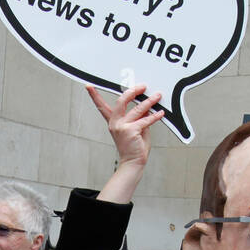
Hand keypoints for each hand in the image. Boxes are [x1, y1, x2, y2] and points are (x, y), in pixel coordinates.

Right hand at [88, 84, 164, 204]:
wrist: (133, 162)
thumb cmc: (134, 147)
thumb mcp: (135, 128)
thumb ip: (139, 117)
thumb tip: (146, 105)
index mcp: (113, 122)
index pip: (102, 106)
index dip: (94, 96)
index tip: (89, 86)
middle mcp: (115, 123)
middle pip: (122, 101)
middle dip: (133, 91)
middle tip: (142, 87)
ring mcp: (122, 127)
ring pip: (137, 109)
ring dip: (149, 102)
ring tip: (157, 97)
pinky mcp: (131, 131)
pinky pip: (145, 120)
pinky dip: (154, 116)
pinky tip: (160, 113)